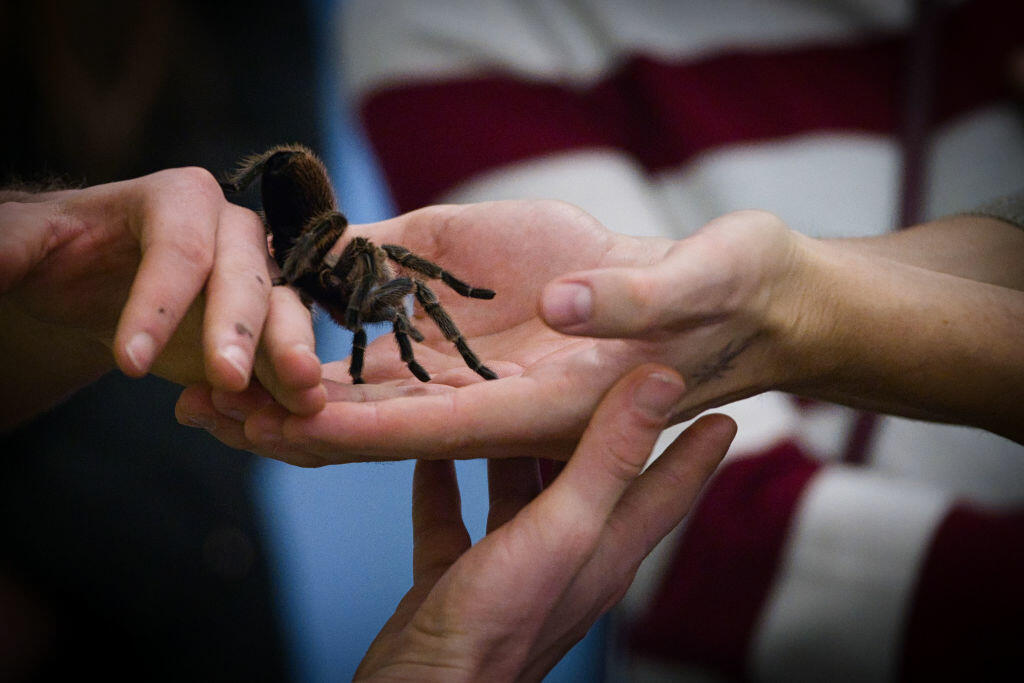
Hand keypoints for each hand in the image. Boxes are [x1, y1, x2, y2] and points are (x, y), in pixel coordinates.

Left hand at [0, 168, 324, 428]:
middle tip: (227, 380)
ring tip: (303, 398)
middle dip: (240, 329)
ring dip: (291, 354)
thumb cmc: (62, 251)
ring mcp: (258, 278)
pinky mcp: (267, 326)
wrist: (97, 284)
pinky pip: (285, 354)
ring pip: (284, 310)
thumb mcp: (28, 243)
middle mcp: (232, 232)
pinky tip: (292, 419)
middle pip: (245, 277)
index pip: (180, 247)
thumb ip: (10, 247)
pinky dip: (288, 386)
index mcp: (180, 197)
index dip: (157, 304)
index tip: (127, 365)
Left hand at [175, 201, 801, 462]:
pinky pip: (422, 351)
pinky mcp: (509, 338)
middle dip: (300, 419)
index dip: (353, 431)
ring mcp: (507, 374)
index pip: (437, 432)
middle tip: (207, 407)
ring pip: (393, 393)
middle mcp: (516, 402)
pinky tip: (315, 344)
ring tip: (228, 380)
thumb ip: (637, 305)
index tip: (272, 422)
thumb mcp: (706, 288)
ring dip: (313, 389)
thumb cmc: (745, 296)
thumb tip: (563, 306)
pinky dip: (365, 350)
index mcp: (556, 409)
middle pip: (390, 422)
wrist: (752, 296)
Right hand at [354, 365, 735, 680]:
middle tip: (610, 384)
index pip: (668, 488)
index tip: (719, 411)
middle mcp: (568, 557)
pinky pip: (457, 518)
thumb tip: (659, 382)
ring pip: (524, 495)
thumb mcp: (566, 527)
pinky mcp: (460, 578)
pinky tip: (434, 455)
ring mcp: (513, 570)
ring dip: (519, 452)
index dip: (696, 449)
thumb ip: (610, 456)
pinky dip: (449, 484)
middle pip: (596, 482)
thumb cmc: (502, 621)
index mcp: (608, 547)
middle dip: (605, 433)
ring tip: (512, 401)